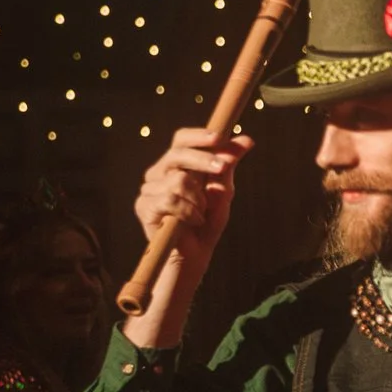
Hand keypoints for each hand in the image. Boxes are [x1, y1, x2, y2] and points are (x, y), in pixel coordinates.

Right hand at [135, 127, 253, 279]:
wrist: (196, 254)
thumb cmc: (207, 222)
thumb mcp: (223, 190)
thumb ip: (229, 164)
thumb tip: (247, 140)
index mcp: (175, 165)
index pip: (181, 140)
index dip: (198, 136)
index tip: (219, 137)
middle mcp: (158, 173)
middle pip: (177, 154)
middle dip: (203, 160)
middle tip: (222, 169)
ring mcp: (149, 190)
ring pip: (178, 179)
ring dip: (198, 199)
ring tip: (201, 213)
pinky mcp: (144, 207)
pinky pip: (170, 200)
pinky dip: (189, 211)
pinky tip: (192, 221)